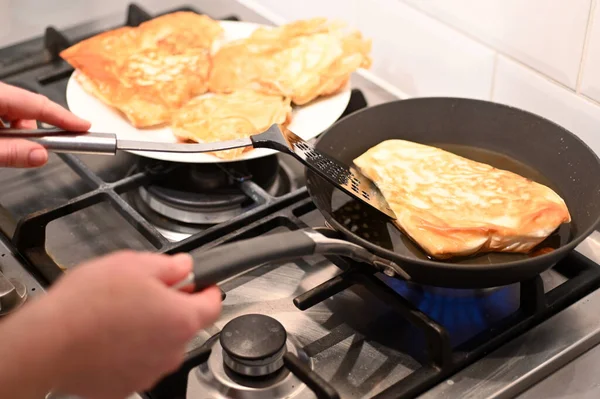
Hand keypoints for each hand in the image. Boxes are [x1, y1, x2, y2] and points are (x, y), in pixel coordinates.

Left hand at [0, 81, 89, 167]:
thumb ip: (12, 152)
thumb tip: (40, 155)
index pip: (40, 104)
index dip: (66, 117)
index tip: (84, 126)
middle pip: (27, 108)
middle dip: (35, 131)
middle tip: (37, 150)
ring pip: (13, 111)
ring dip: (17, 131)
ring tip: (6, 148)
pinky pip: (2, 112)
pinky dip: (6, 128)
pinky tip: (1, 141)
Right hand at [44, 251, 220, 398]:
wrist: (47, 344)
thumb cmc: (88, 305)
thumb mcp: (134, 265)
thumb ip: (169, 266)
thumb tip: (184, 267)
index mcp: (181, 319)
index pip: (213, 304)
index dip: (207, 290)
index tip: (201, 285)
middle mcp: (171, 350)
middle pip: (184, 325)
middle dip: (170, 307)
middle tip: (144, 293)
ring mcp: (149, 371)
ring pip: (160, 345)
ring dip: (148, 330)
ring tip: (118, 315)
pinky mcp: (125, 385)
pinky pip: (137, 363)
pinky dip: (128, 351)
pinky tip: (107, 336)